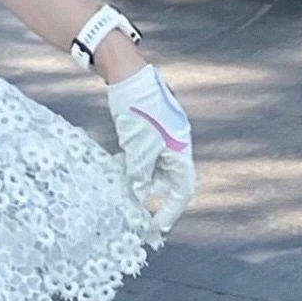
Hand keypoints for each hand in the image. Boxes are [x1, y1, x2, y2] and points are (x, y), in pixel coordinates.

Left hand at [106, 63, 194, 237]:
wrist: (127, 74)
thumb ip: (140, 171)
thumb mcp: (138, 145)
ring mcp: (163, 135)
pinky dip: (134, 165)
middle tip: (136, 213)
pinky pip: (145, 155)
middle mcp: (175, 143)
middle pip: (169, 179)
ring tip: (123, 190)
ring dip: (141, 180)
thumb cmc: (136, 107)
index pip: (183, 187)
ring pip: (154, 167)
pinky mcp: (149, 129)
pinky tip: (118, 167)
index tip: (159, 226)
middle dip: (154, 196)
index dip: (173, 209)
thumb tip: (141, 193)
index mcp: (180, 147)